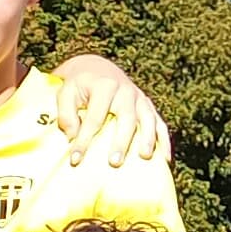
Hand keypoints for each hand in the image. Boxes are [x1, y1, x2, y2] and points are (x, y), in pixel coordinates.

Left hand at [50, 56, 171, 167]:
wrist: (95, 69)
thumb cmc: (78, 86)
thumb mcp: (65, 93)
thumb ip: (66, 114)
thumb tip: (73, 136)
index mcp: (104, 85)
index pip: (95, 117)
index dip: (84, 139)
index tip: (76, 159)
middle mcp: (126, 90)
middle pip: (127, 117)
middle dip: (121, 141)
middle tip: (115, 162)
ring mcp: (139, 98)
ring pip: (148, 118)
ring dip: (148, 138)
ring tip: (145, 157)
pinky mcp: (147, 105)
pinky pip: (159, 123)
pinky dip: (164, 140)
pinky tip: (165, 158)